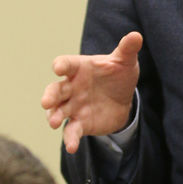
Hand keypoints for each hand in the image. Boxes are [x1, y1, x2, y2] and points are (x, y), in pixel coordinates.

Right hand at [41, 32, 141, 153]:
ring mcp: (74, 106)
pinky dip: (70, 139)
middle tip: (46, 102)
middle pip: (56, 90)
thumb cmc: (117, 74)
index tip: (58, 68)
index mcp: (79, 68)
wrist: (122, 98)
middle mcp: (72, 87)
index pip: (66, 64)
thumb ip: (127, 49)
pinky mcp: (80, 122)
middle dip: (50, 95)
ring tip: (52, 122)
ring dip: (53, 116)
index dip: (61, 65)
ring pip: (58, 111)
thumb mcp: (125, 61)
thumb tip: (136, 35)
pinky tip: (71, 147)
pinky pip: (71, 130)